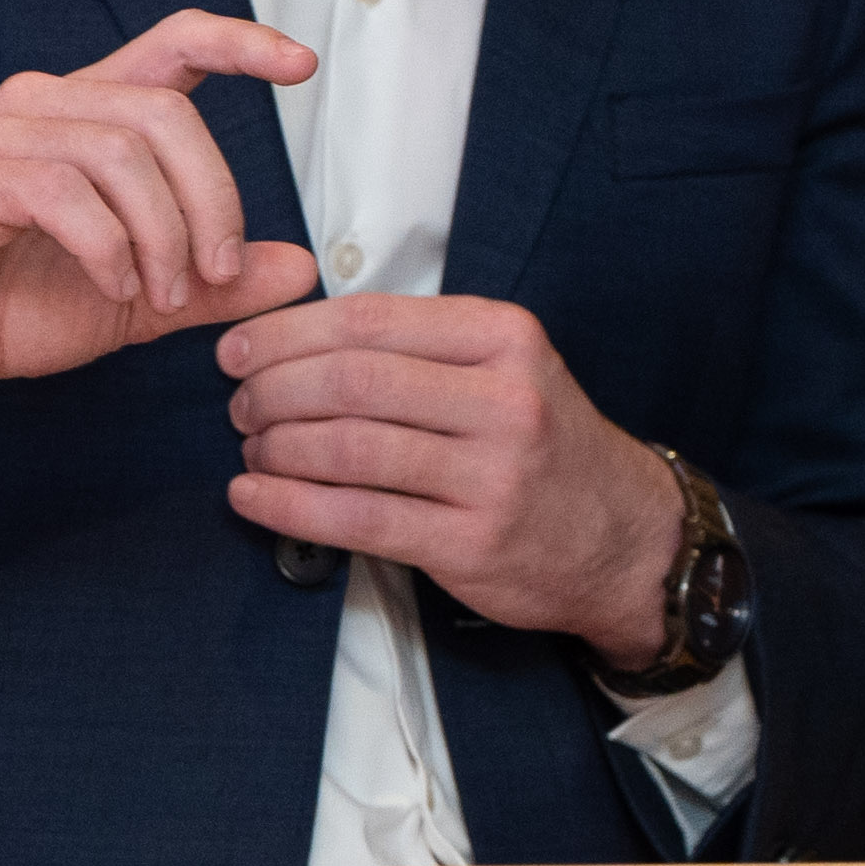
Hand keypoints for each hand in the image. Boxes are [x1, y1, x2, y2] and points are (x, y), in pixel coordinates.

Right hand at [0, 11, 319, 455]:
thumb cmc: (17, 307)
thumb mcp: (143, 298)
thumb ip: (216, 282)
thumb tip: (301, 267)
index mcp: (92, 116)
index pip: (175, 43)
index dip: (241, 43)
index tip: (301, 64)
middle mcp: (47, 105)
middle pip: (166, 114)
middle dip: (211, 201)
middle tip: (213, 275)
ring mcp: (3, 137)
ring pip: (122, 154)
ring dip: (162, 236)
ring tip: (158, 294)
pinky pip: (66, 194)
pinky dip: (108, 249)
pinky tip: (113, 287)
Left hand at [217, 295, 687, 663]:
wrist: (624, 538)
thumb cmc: (545, 445)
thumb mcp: (506, 367)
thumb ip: (421, 346)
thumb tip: (299, 334)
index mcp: (503, 339)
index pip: (371, 321)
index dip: (288, 333)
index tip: (240, 347)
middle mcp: (503, 401)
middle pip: (352, 382)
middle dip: (273, 389)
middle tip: (240, 403)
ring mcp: (490, 476)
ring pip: (348, 449)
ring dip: (277, 446)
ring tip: (251, 447)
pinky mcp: (471, 544)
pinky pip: (358, 520)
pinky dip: (290, 506)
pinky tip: (254, 496)